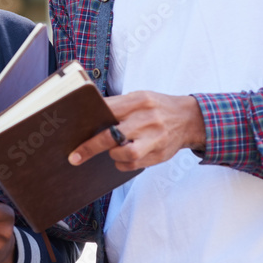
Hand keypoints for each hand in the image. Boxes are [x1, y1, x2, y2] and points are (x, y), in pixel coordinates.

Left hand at [68, 91, 205, 171]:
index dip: (88, 122)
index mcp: (140, 101)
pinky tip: (123, 158)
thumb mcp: (139, 97)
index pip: (107, 110)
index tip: (72, 133)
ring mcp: (156, 139)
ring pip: (126, 154)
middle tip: (75, 156)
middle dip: (91, 147)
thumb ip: (117, 105)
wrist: (190, 119)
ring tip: (112, 151)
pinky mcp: (161, 155)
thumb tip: (89, 116)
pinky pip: (135, 165)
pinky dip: (124, 164)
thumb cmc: (157, 107)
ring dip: (113, 155)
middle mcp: (148, 120)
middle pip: (112, 136)